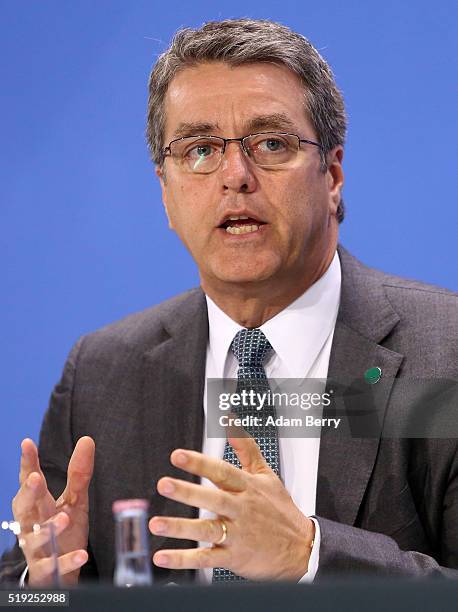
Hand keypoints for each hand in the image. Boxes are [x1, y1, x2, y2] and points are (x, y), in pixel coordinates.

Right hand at [12, 437, 94, 586]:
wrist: (62, 570)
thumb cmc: (65, 530)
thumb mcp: (75, 500)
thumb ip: (78, 473)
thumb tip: (87, 439)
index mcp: (37, 505)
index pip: (29, 481)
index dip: (28, 463)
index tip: (27, 444)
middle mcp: (32, 525)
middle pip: (25, 508)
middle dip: (29, 493)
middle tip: (35, 478)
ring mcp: (37, 548)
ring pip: (35, 539)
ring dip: (48, 528)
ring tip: (64, 518)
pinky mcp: (47, 571)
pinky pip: (54, 567)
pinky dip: (67, 561)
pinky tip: (81, 554)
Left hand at [149, 433, 314, 580]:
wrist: (302, 548)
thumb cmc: (281, 510)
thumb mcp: (267, 475)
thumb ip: (246, 448)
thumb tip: (230, 422)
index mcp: (248, 488)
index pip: (222, 472)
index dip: (200, 463)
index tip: (178, 455)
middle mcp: (241, 510)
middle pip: (213, 499)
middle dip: (188, 492)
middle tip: (164, 484)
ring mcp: (237, 535)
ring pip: (206, 530)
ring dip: (180, 528)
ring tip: (156, 524)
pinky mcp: (234, 558)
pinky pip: (206, 559)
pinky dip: (184, 560)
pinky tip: (163, 556)